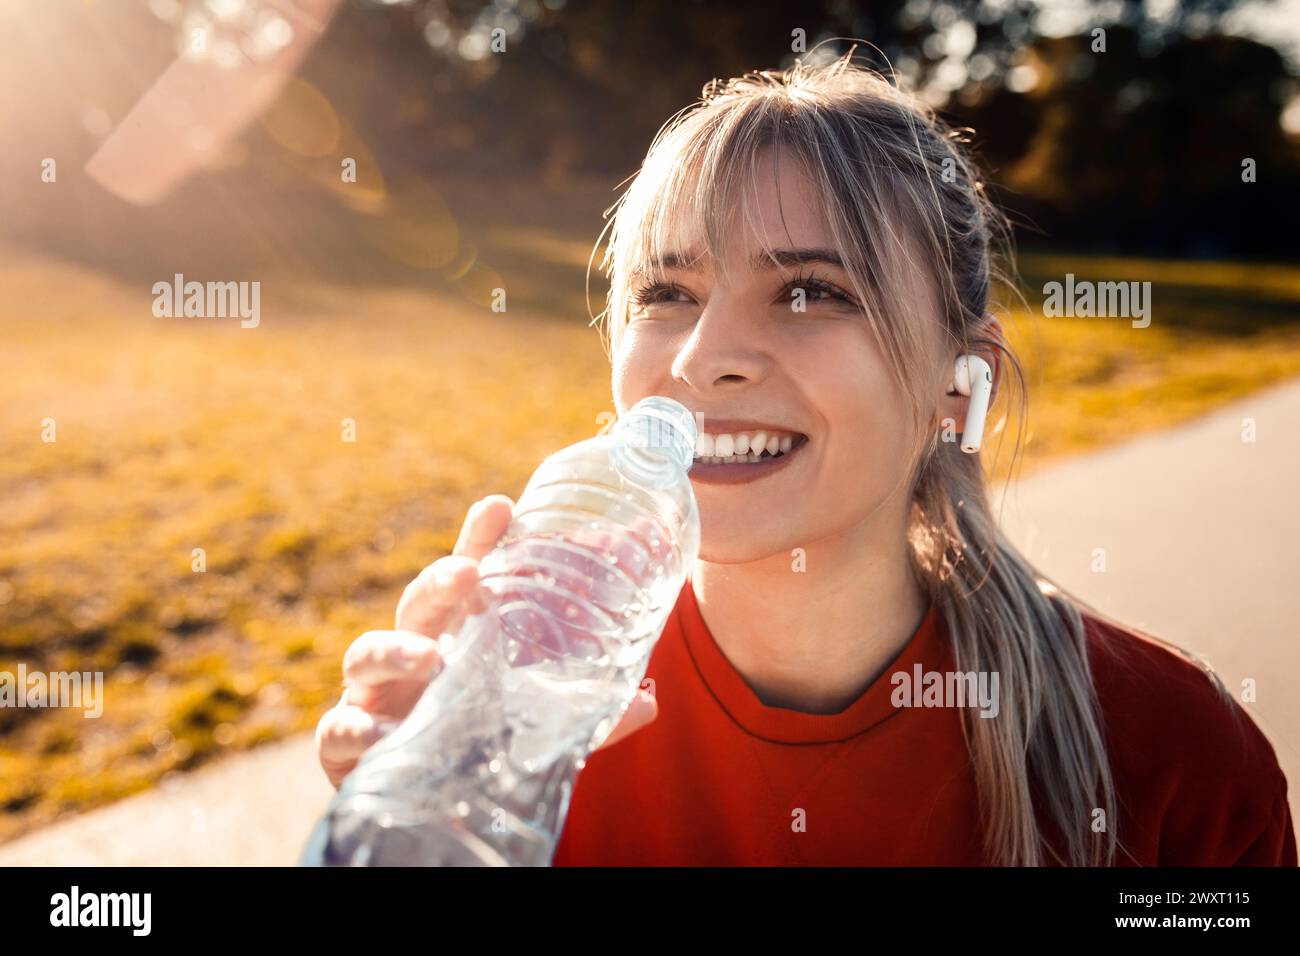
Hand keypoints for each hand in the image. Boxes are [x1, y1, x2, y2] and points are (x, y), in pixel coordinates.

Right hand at [315, 495, 658, 788]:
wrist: (419, 811)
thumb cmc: (475, 745)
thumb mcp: (535, 728)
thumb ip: (588, 717)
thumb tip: (650, 702)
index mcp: (459, 638)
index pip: (469, 578)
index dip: (481, 541)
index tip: (501, 506)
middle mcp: (414, 656)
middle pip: (419, 602)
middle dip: (439, 580)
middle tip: (467, 575)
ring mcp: (375, 695)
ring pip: (366, 653)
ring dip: (395, 648)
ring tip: (428, 656)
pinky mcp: (346, 746)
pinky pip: (337, 729)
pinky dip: (352, 726)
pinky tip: (375, 730)